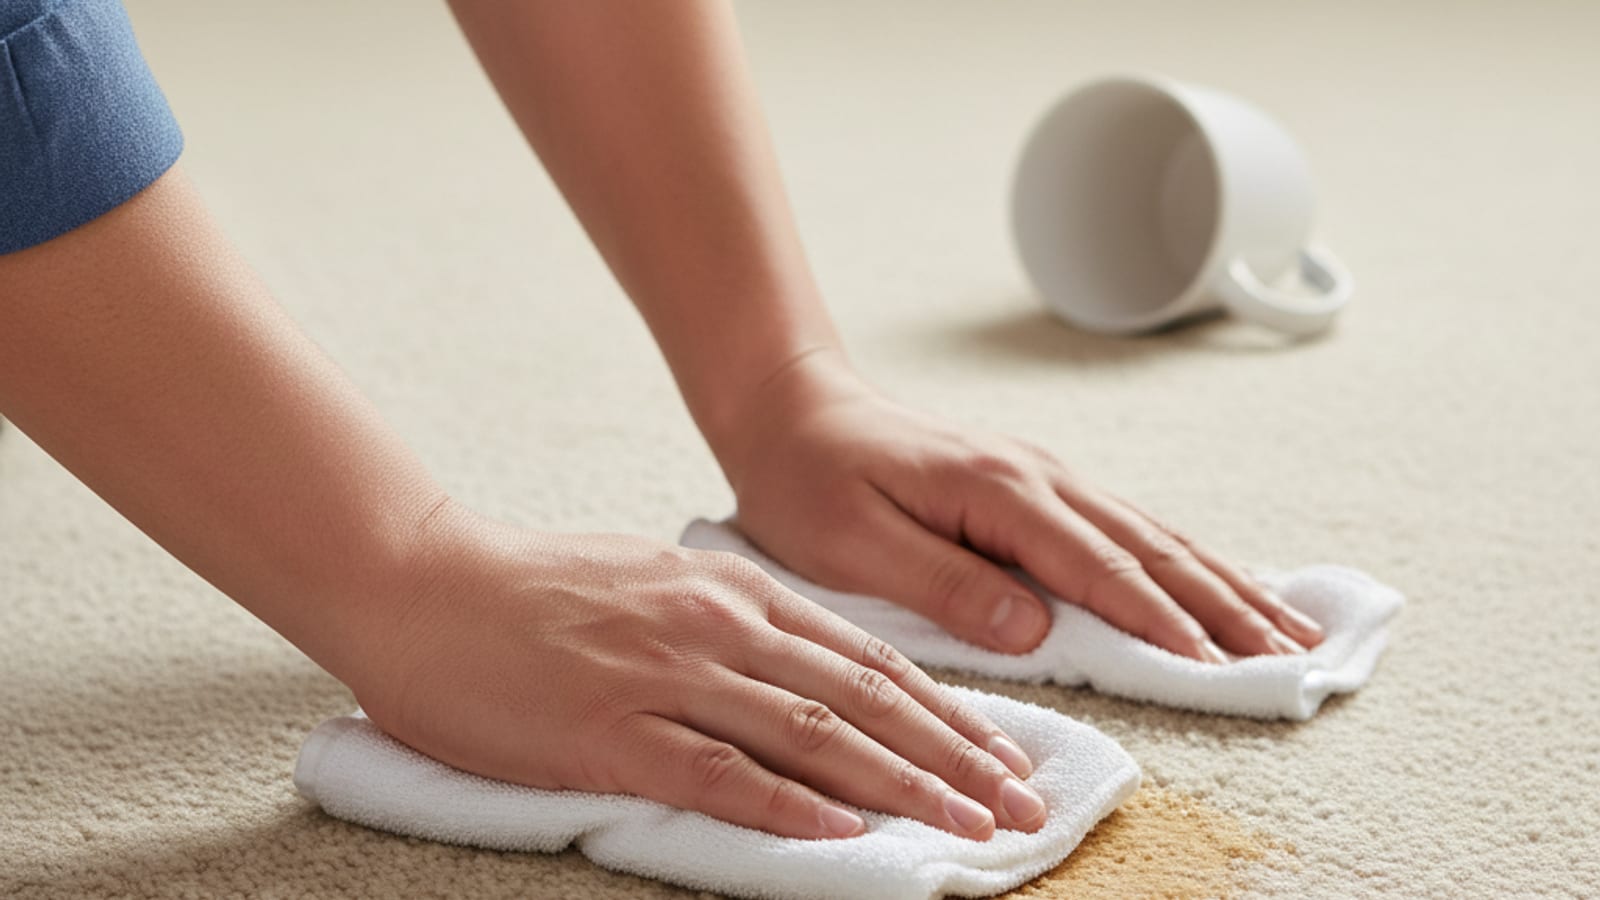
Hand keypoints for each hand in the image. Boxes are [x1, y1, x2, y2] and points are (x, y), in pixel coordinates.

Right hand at [344, 504, 1047, 840]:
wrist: (425, 584)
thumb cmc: (538, 590)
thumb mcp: (659, 581)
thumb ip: (737, 621)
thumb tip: (808, 672)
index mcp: (735, 588)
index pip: (869, 657)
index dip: (947, 712)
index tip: (1003, 755)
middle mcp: (718, 626)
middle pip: (864, 698)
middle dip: (955, 757)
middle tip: (1020, 804)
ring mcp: (668, 677)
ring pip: (814, 736)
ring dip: (902, 788)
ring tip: (968, 829)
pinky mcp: (612, 733)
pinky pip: (721, 776)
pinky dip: (793, 809)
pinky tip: (848, 837)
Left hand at [716, 351, 1324, 660]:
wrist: (795, 409)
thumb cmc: (811, 479)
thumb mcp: (854, 544)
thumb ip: (946, 583)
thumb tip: (1034, 627)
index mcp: (998, 490)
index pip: (1098, 568)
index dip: (1160, 622)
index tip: (1217, 666)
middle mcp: (1037, 476)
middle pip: (1151, 548)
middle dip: (1225, 605)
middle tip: (1291, 655)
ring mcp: (1044, 476)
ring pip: (1154, 535)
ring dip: (1223, 581)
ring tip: (1288, 625)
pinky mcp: (1037, 486)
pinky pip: (1128, 526)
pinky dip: (1185, 559)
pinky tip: (1217, 581)